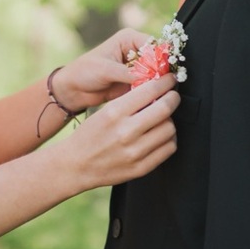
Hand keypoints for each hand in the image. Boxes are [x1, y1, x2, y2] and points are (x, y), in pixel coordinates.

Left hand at [52, 29, 154, 111]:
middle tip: (160, 85)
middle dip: (160, 73)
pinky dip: (152, 93)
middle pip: (159, 60)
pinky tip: (152, 99)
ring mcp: (138, 68)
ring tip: (156, 94)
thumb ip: (130, 74)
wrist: (73, 90)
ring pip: (157, 75)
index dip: (160, 58)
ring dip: (157, 84)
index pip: (154, 45)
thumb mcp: (107, 70)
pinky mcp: (137, 83)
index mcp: (129, 39)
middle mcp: (136, 51)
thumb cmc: (84, 72)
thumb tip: (151, 79)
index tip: (161, 73)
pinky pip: (150, 87)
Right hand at [61, 72, 178, 189]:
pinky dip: (169, 139)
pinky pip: (168, 148)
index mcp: (114, 113)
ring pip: (170, 129)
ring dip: (169, 121)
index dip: (165, 82)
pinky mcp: (141, 168)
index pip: (150, 90)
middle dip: (173, 99)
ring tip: (162, 119)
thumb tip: (157, 90)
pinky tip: (161, 136)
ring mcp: (134, 152)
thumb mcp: (103, 112)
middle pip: (165, 109)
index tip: (170, 80)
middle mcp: (126, 132)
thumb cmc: (89, 136)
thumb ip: (129, 102)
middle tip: (172, 97)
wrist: (76, 166)